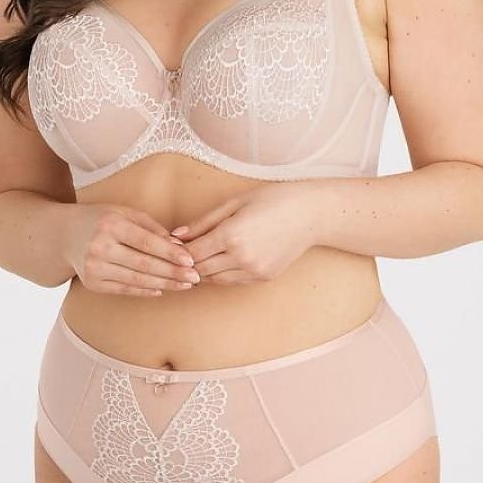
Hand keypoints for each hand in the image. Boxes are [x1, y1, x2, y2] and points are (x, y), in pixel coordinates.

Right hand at [62, 203, 200, 295]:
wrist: (63, 235)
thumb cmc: (100, 220)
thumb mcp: (124, 212)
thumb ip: (151, 226)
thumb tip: (178, 244)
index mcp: (111, 225)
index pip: (147, 242)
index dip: (171, 253)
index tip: (191, 260)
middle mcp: (100, 247)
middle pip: (144, 264)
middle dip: (173, 272)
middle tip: (195, 277)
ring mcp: (94, 267)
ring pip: (137, 279)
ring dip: (164, 284)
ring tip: (184, 285)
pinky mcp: (92, 283)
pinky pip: (124, 289)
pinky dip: (145, 291)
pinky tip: (161, 290)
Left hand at [169, 184, 317, 285]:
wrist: (310, 215)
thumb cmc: (273, 200)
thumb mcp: (234, 202)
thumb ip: (203, 221)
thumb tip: (176, 235)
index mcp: (230, 235)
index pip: (191, 253)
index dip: (178, 251)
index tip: (171, 244)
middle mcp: (241, 257)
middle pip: (200, 269)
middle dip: (187, 263)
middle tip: (180, 254)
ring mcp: (253, 270)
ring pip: (215, 279)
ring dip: (203, 271)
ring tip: (198, 258)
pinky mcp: (263, 277)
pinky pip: (232, 281)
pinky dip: (222, 274)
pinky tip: (220, 261)